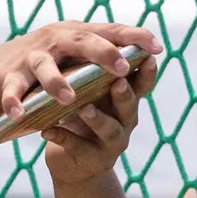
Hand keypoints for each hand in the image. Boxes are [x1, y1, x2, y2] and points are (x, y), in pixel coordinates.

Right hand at [0, 22, 161, 122]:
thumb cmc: (47, 67)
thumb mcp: (76, 59)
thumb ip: (104, 61)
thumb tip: (146, 64)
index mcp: (78, 35)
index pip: (111, 31)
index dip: (134, 38)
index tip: (157, 47)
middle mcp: (56, 40)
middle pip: (81, 41)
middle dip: (102, 53)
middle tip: (120, 67)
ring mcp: (31, 57)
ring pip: (45, 66)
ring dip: (56, 82)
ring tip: (68, 99)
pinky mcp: (8, 76)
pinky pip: (12, 90)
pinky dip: (14, 102)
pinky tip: (19, 116)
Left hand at [41, 59, 155, 187]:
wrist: (71, 161)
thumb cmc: (83, 117)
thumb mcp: (95, 92)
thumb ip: (99, 72)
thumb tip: (94, 37)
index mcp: (126, 100)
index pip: (142, 83)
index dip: (148, 72)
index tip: (149, 56)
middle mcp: (124, 121)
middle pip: (130, 106)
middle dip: (125, 94)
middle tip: (117, 82)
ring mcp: (111, 143)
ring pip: (109, 130)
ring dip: (96, 118)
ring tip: (83, 107)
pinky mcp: (91, 160)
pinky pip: (77, 147)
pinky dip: (62, 137)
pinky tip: (47, 131)